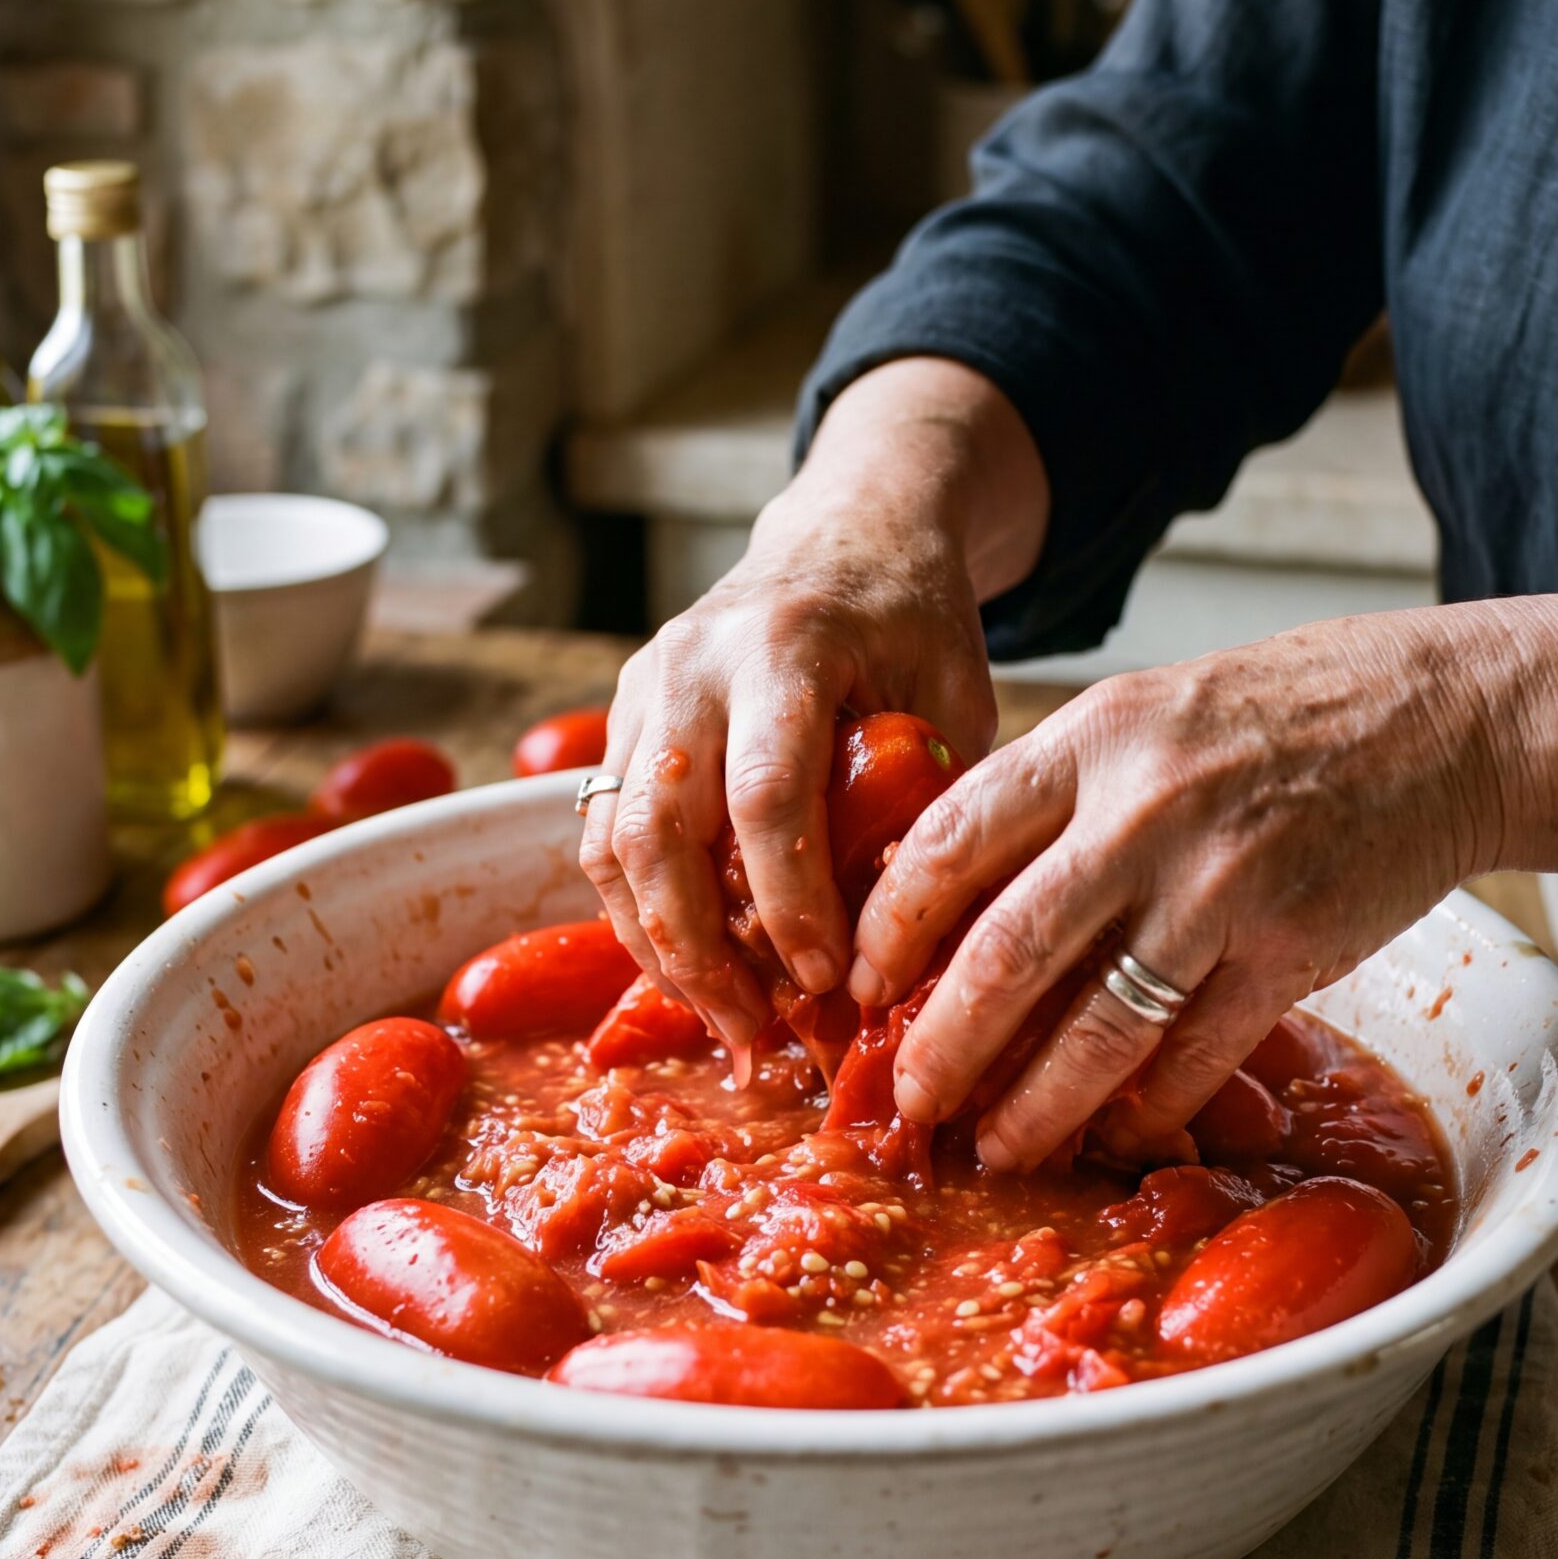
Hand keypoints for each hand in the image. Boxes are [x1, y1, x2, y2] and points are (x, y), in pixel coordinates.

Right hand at [581, 359, 1043, 1045]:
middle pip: (661, 828)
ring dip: (659, 944)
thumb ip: (926, 801)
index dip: (789, 903)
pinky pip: (603, 831)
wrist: (849, 529)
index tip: (825, 979)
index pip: (766, 796)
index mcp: (787, 647)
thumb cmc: (914, 621)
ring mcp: (646, 685)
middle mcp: (694, 663)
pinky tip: (688, 969)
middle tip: (758, 1029)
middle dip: (702, 948)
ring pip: (613, 840)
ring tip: (722, 1018)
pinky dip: (637, 911)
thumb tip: (907, 944)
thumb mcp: (953, 695)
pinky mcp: (624, 714)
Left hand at [846, 612, 1506, 1168]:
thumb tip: (950, 902)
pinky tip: (1113, 1132)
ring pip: (1097, 1028)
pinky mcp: (1292, 951)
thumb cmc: (1274, 720)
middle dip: (942, 1045)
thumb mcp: (1145, 715)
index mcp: (1093, 740)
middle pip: (1006, 954)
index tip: (857, 986)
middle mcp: (1147, 813)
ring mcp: (1223, 887)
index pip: (952, 840)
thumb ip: (1054, 793)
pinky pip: (1194, 1054)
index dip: (889, 927)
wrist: (1443, 719)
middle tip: (910, 1100)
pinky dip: (1145, 1106)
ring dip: (1035, 1106)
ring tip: (999, 1147)